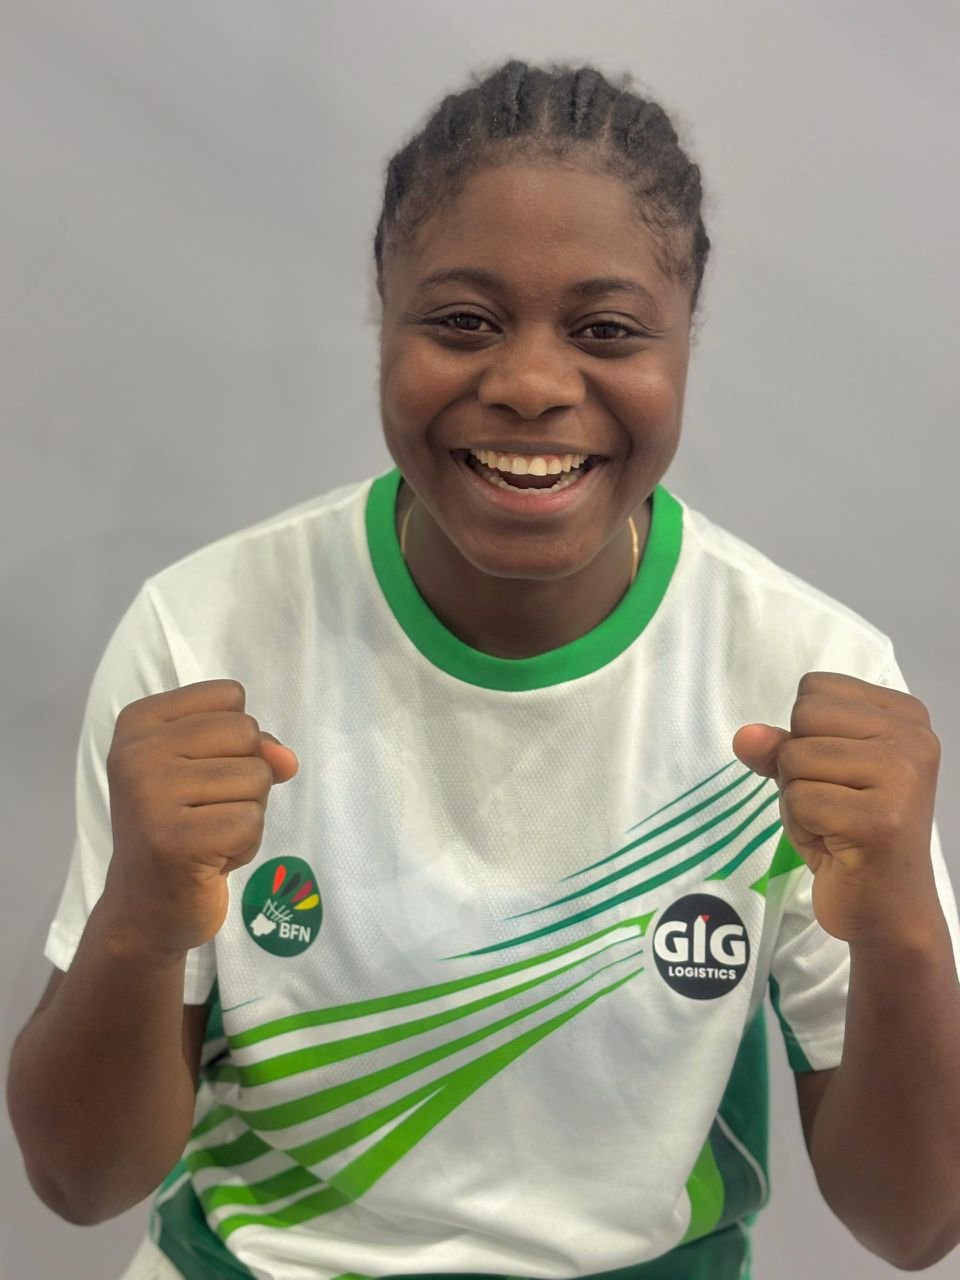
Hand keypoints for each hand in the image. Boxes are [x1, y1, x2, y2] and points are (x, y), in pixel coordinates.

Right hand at [102, 679, 298, 956]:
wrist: (146, 907)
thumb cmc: (184, 827)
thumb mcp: (213, 770)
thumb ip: (254, 747)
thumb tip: (287, 759)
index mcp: (139, 722)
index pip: (230, 696)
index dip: (236, 739)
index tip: (198, 773)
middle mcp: (136, 753)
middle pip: (247, 733)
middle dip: (246, 777)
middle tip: (206, 810)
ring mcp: (149, 796)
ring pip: (256, 777)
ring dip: (246, 813)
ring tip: (206, 834)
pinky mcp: (173, 840)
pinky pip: (251, 822)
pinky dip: (244, 845)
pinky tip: (210, 859)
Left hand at [732, 671, 942, 949]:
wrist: (884, 907)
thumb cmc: (846, 832)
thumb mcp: (807, 775)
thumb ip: (776, 746)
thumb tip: (745, 736)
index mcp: (905, 716)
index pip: (814, 689)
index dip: (805, 734)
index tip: (838, 774)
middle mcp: (914, 738)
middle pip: (804, 716)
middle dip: (798, 764)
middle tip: (833, 803)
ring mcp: (903, 777)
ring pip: (796, 758)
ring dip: (799, 799)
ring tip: (835, 824)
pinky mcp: (882, 819)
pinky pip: (799, 800)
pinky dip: (802, 826)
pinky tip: (836, 845)